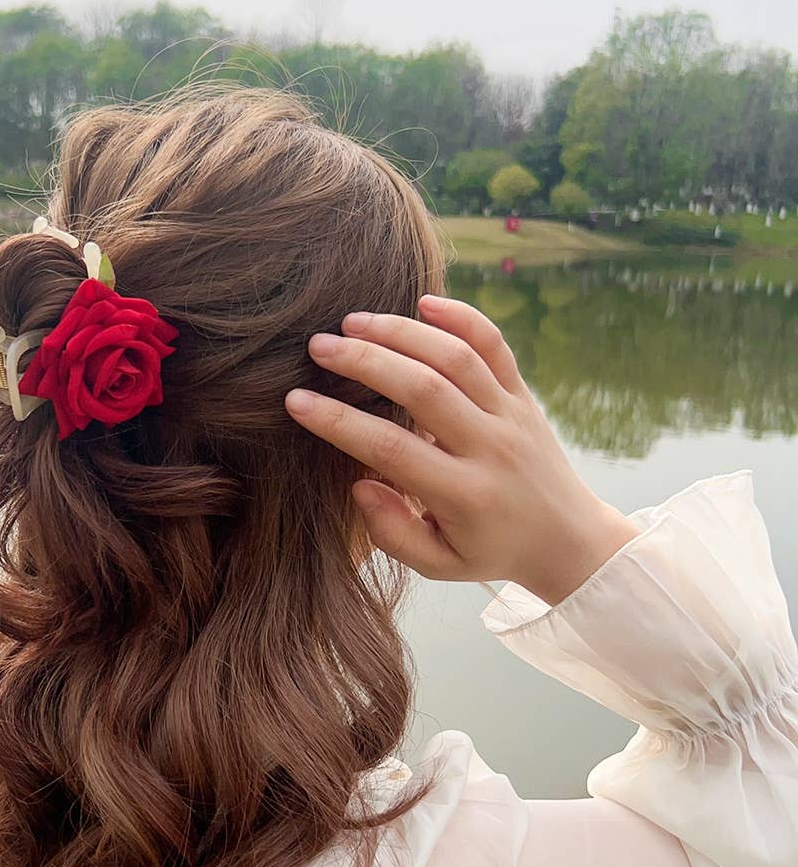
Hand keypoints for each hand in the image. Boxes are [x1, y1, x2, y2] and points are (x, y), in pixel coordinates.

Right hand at [284, 295, 639, 604]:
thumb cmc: (489, 550)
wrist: (568, 539)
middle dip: (364, 362)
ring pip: (455, 358)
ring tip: (352, 322)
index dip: (339, 422)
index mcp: (464, 493)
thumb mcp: (439, 564)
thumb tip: (359, 484)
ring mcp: (510, 415)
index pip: (391, 448)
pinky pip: (495, 346)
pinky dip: (463, 317)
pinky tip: (423, 302)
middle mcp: (490, 447)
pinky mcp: (523, 394)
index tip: (297, 402)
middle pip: (422, 389)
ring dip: (400, 332)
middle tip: (317, 347)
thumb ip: (393, 533)